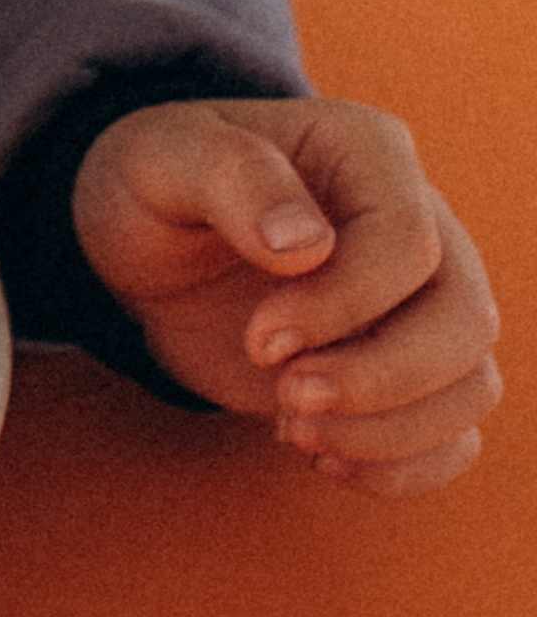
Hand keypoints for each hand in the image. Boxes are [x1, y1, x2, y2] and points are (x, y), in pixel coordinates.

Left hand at [72, 97, 499, 495]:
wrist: (146, 248)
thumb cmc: (154, 186)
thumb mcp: (159, 158)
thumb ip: (231, 177)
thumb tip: (304, 243)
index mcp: (366, 150)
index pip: (407, 242)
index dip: (344, 305)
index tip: (258, 340)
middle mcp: (417, 222)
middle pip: (464, 319)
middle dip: (380, 380)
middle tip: (285, 398)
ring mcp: (419, 301)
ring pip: (471, 382)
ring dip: (390, 431)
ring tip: (291, 429)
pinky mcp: (403, 370)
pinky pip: (455, 434)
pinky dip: (401, 466)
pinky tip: (322, 458)